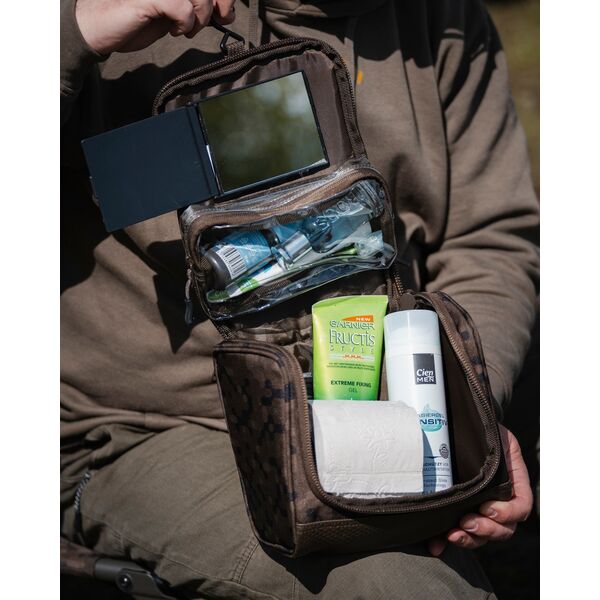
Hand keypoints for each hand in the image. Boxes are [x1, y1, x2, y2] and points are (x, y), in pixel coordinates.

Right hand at [75, 0, 235, 54]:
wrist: (99, 28)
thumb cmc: (134, 20)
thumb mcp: (172, 13)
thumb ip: (195, 7)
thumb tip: (225, 11)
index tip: (224, 13)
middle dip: (218, 6)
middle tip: (212, 23)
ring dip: (200, 19)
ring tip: (185, 29)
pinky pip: (183, 8)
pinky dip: (185, 23)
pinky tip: (174, 30)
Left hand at [428, 424, 532, 555]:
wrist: (460, 428)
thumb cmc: (482, 431)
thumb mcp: (497, 434)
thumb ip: (500, 445)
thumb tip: (495, 448)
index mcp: (513, 482)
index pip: (520, 507)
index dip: (507, 513)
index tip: (488, 509)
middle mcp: (499, 500)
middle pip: (503, 529)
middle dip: (485, 530)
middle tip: (466, 522)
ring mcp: (479, 509)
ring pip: (482, 535)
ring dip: (468, 539)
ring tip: (451, 534)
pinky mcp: (458, 511)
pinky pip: (456, 532)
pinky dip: (445, 541)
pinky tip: (435, 545)